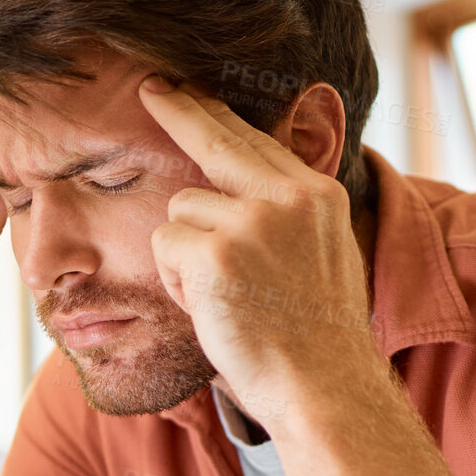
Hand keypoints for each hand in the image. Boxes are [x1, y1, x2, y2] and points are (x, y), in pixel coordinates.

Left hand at [137, 77, 374, 424]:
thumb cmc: (316, 338)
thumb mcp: (321, 256)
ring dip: (184, 253)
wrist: (324, 388)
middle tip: (151, 87)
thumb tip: (243, 182)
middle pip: (216, 138)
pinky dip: (176, 281)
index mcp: (316, 195)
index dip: (215, 114)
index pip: (256, 139)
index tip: (185, 90)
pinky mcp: (216, 254)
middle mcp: (288, 197)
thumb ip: (286, 214)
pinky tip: (210, 308)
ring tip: (223, 296)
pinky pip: (167, 245)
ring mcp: (252, 223)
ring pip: (181, 208)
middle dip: (180, 110)